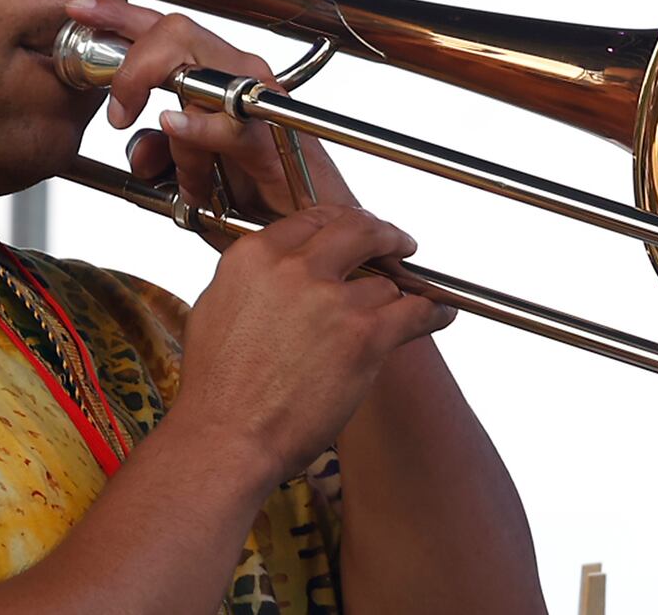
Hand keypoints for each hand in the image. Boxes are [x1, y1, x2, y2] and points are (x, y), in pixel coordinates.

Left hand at [64, 0, 354, 230]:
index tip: (79, 15)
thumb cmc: (260, 202)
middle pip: (176, 32)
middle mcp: (242, 78)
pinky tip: (175, 127)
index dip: (119, 16)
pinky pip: (228, 124)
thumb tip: (137, 144)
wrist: (312, 237)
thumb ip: (160, 154)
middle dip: (132, 63)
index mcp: (219, 79)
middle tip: (117, 110)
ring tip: (158, 151)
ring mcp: (262, 104)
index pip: (164, 30)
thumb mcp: (191, 177)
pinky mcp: (274, 140)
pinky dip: (198, 127)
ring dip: (167, 113)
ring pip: (198, 71)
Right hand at [170, 205, 456, 481]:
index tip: (355, 231)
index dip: (341, 224)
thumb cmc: (216, 389)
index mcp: (254, 257)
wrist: (225, 438)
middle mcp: (293, 268)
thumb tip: (277, 271)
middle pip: (356, 230)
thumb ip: (253, 278)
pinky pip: (415, 311)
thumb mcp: (216, 307)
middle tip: (398, 242)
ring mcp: (331, 299)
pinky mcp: (363, 336)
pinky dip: (433, 312)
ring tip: (402, 308)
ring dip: (393, 299)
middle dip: (383, 233)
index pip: (311, 219)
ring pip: (383, 283)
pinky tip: (441, 313)